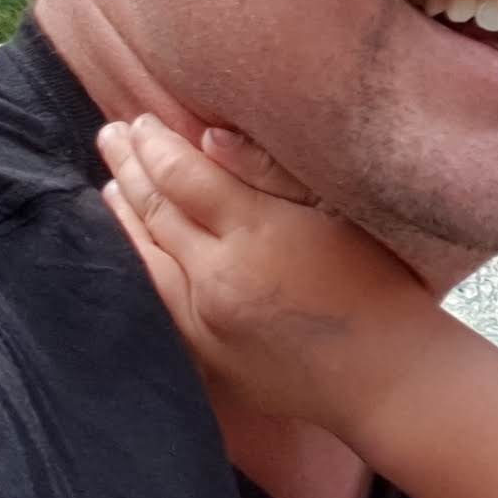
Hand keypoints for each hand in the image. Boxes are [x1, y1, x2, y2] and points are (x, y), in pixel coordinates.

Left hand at [98, 113, 437, 431]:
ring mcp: (204, 324)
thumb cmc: (378, 285)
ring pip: (145, 261)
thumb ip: (270, 170)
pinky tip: (134, 252)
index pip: (183, 176)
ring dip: (123, 218)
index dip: (156, 144)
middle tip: (110, 135)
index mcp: (255, 232)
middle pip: (155, 213)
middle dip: (128, 170)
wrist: (387, 377)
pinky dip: (139, 271)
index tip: (141, 120)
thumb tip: (207, 139)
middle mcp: (217, 277)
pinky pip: (156, 306)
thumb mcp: (336, 210)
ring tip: (109, 186)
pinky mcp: (206, 359)